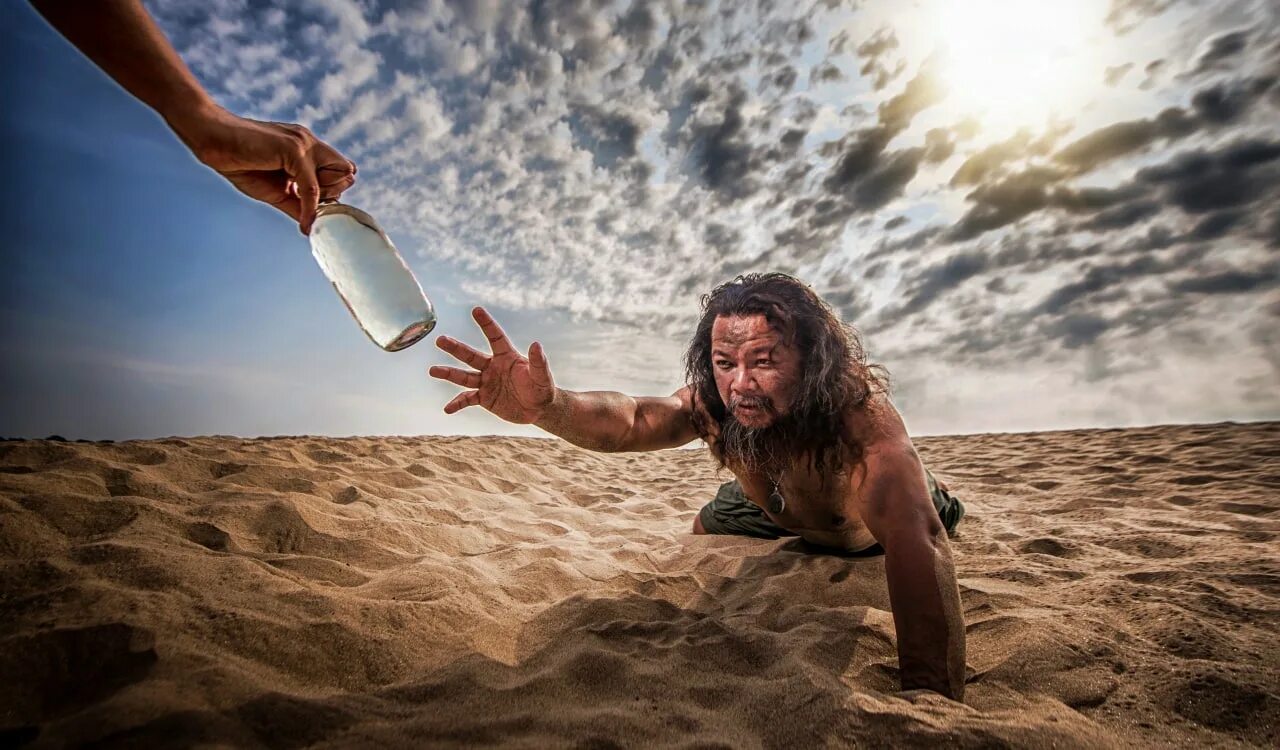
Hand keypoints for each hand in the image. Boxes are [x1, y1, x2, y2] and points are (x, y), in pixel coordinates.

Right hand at [168, 104, 355, 233]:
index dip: (333, 190)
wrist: (213, 142)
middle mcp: (309, 142)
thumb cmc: (240, 162)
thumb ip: (298, 203)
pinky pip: (312, 187)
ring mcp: (303, 143)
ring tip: (301, 208)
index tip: (316, 207)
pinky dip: (311, 208)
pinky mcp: (293, 149)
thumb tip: (314, 225)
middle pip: (345, 172)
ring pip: (336, 177)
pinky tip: (303, 224)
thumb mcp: (277, 190)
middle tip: (307, 204)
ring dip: (323, 199)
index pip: (340, 169)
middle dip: (332, 194)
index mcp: (307, 148)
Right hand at [429, 307, 555, 422]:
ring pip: (464, 376)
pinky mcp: (484, 398)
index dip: (486, 324)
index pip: (495, 337)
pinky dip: (457, 403)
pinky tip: (448, 409)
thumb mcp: (542, 376)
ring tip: (432, 371)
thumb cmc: (543, 389)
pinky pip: (467, 399)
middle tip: (440, 340)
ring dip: (449, 373)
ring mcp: (486, 382)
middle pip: (471, 355)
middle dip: (455, 348)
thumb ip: (538, 362)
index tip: (476, 309)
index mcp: (507, 356)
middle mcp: (492, 366)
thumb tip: (536, 344)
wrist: (538, 410)